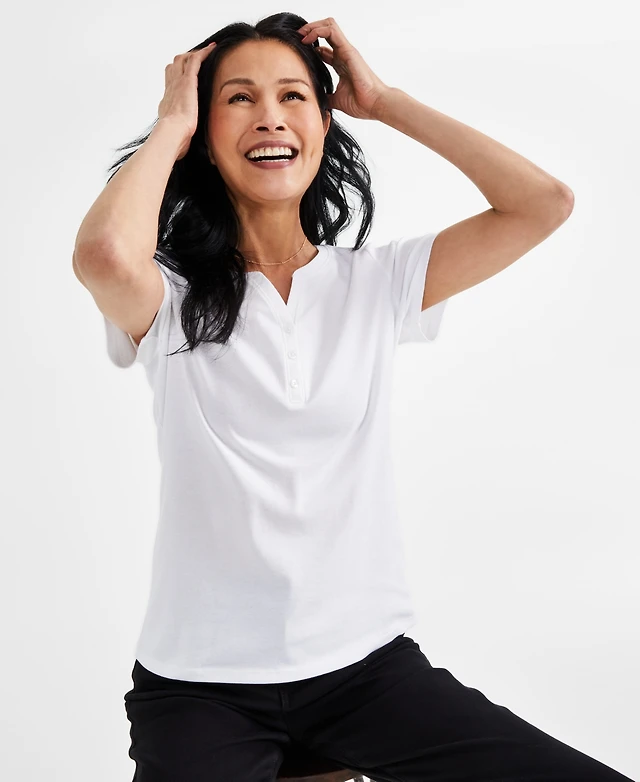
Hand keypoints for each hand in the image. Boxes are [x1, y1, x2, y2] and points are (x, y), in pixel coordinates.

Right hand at [158, 40, 216, 159]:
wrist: (171, 134)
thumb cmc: (173, 141)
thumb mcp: (177, 140)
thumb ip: (180, 141)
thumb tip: (181, 153)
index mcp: (168, 103)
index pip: (171, 85)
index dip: (177, 79)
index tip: (185, 78)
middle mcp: (170, 90)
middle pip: (174, 68)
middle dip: (183, 62)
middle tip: (194, 60)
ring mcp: (178, 84)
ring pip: (183, 61)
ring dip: (193, 55)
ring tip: (205, 52)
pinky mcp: (187, 82)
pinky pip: (195, 61)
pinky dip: (203, 53)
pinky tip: (212, 49)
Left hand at [297, 18, 391, 120]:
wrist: (374, 104)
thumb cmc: (361, 103)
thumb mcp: (336, 100)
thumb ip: (327, 97)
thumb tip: (316, 102)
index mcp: (341, 64)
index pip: (323, 50)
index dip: (310, 48)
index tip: (298, 52)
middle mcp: (343, 54)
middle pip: (325, 31)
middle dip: (309, 31)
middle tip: (298, 39)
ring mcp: (346, 50)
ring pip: (328, 25)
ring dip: (312, 27)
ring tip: (301, 35)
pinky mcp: (347, 49)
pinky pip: (331, 30)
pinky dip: (317, 30)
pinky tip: (308, 40)